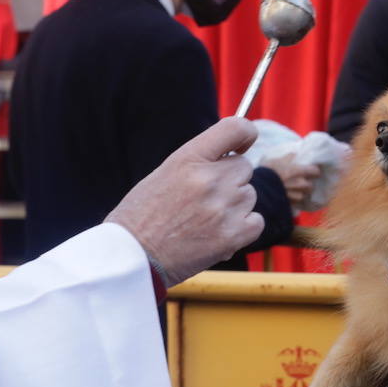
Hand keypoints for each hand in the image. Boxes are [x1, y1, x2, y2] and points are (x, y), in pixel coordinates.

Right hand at [106, 117, 264, 286]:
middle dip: (230, 180)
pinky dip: (243, 228)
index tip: (242, 146)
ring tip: (204, 220)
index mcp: (188, 159)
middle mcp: (209, 179)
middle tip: (205, 198)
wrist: (131, 257)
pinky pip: (256, 221)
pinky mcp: (232, 235)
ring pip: (249, 195)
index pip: (235, 128)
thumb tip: (233, 156)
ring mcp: (223, 207)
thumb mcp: (165, 174)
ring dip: (234, 206)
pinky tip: (218, 233)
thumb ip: (199, 162)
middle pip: (244, 167)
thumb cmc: (142, 216)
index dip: (246, 134)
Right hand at [263, 153, 320, 208]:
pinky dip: (294, 200)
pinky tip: (288, 197)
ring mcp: (296, 195)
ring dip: (301, 193)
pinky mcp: (291, 204)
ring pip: (304, 195)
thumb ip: (288, 158)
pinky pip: (296, 203)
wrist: (258, 189)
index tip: (312, 171)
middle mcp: (300, 184)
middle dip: (307, 184)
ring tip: (294, 191)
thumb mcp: (276, 161)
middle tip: (302, 182)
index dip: (314, 171)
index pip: (315, 171)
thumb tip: (294, 154)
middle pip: (311, 185)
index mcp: (299, 171)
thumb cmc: (266, 172)